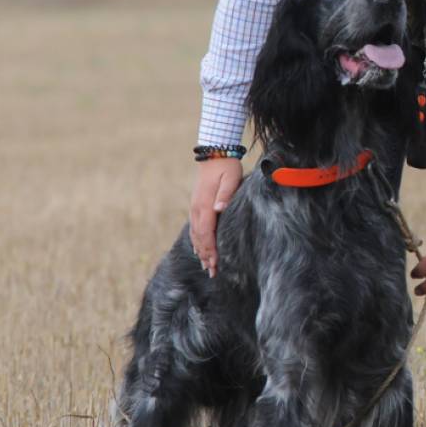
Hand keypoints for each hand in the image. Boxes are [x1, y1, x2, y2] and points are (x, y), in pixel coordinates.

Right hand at [190, 157, 242, 276]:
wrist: (214, 153)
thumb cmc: (226, 167)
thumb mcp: (231, 178)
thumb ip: (225, 194)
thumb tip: (219, 209)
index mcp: (205, 205)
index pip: (207, 233)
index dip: (210, 250)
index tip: (215, 265)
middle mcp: (197, 209)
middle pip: (200, 238)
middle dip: (206, 256)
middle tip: (212, 273)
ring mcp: (195, 207)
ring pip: (196, 235)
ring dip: (201, 252)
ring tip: (207, 267)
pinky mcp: (197, 205)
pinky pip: (195, 228)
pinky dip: (197, 241)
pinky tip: (199, 250)